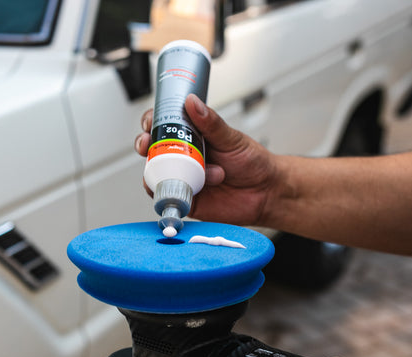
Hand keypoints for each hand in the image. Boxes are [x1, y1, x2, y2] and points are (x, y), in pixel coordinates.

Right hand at [134, 94, 278, 225]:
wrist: (267, 193)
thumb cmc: (253, 162)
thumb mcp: (231, 138)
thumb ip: (211, 122)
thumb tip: (191, 102)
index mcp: (192, 137)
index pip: (164, 125)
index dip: (151, 123)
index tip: (149, 123)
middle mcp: (184, 157)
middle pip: (152, 149)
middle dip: (145, 146)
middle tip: (148, 145)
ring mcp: (183, 178)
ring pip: (156, 174)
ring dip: (166, 172)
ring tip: (201, 173)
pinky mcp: (186, 199)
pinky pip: (168, 198)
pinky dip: (170, 195)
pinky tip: (190, 191)